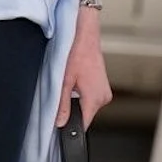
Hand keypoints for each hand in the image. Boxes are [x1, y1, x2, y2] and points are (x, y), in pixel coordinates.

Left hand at [57, 8, 112, 128]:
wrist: (84, 32)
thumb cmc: (76, 50)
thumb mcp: (64, 80)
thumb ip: (62, 104)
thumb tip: (60, 122)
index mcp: (95, 98)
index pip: (83, 125)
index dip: (69, 129)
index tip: (58, 129)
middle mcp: (103, 96)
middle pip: (84, 116)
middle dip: (70, 113)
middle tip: (58, 100)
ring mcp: (104, 90)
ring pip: (86, 106)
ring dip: (75, 102)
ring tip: (67, 86)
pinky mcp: (101, 84)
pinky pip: (89, 97)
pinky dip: (79, 94)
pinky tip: (73, 82)